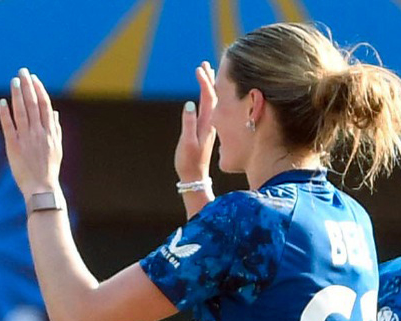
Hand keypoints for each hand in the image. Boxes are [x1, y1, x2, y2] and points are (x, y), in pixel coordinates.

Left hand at [0, 68, 62, 196]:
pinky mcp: (14, 147)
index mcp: (50, 132)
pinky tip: (2, 102)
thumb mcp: (57, 148)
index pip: (45, 105)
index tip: (34, 78)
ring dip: (17, 94)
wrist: (41, 188)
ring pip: (22, 111)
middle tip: (22, 71)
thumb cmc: (49, 169)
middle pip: (33, 104)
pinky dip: (5, 113)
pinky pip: (9, 126)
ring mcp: (26, 139)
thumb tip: (54, 112)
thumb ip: (55, 129)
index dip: (39, 89)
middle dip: (27, 85)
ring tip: (13, 81)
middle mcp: (39, 133)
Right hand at [174, 62, 217, 182]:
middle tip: (205, 63)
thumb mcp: (187, 143)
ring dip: (209, 86)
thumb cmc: (189, 161)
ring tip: (206, 72)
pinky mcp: (207, 130)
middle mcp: (211, 122)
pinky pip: (211, 108)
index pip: (208, 97)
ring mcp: (210, 126)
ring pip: (212, 101)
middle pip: (213, 96)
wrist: (196, 176)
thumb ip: (188, 123)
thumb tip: (189, 104)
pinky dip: (209, 96)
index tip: (199, 69)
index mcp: (207, 123)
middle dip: (209, 79)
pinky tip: (207, 94)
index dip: (204, 82)